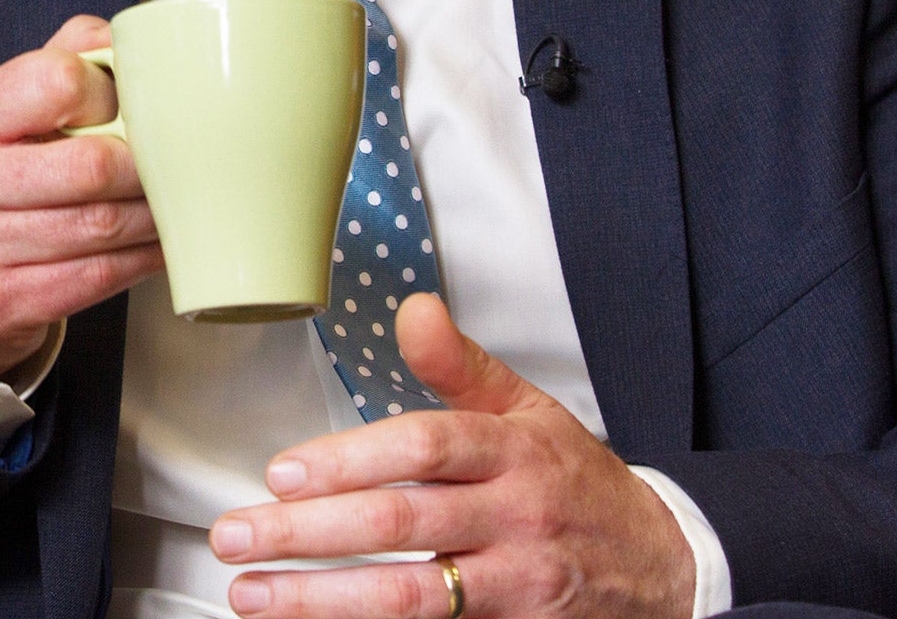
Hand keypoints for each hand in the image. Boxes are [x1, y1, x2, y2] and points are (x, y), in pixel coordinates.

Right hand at [0, 15, 162, 376]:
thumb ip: (55, 65)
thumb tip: (123, 38)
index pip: (51, 81)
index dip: (109, 91)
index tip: (132, 105)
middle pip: (89, 167)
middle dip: (147, 166)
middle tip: (178, 162)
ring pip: (102, 227)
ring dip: (156, 216)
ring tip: (181, 203)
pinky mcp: (5, 301)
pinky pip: (100, 278)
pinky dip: (144, 259)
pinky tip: (159, 245)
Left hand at [209, 293, 694, 617]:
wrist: (658, 563)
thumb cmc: (574, 479)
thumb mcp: (527, 408)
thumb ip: (459, 364)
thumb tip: (413, 308)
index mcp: (511, 451)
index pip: (424, 447)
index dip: (349, 459)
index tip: (281, 472)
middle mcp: (513, 517)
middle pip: (401, 523)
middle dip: (308, 533)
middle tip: (237, 535)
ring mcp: (515, 583)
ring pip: (411, 595)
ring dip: (322, 599)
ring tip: (254, 594)